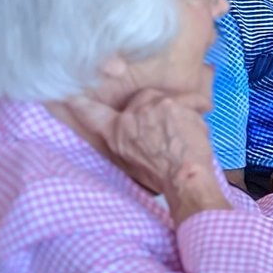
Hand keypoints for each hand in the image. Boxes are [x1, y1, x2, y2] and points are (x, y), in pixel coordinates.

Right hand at [68, 90, 225, 216]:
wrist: (182, 176)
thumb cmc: (160, 176)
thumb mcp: (129, 162)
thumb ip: (124, 144)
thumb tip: (129, 140)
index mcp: (115, 132)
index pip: (90, 113)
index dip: (78, 103)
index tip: (69, 95)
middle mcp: (130, 115)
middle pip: (142, 98)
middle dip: (155, 109)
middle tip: (167, 127)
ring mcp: (152, 106)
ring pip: (167, 99)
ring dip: (178, 112)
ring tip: (186, 131)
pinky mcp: (174, 103)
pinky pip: (191, 98)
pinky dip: (198, 104)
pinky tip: (203, 112)